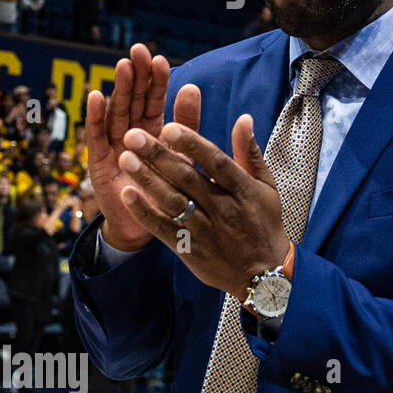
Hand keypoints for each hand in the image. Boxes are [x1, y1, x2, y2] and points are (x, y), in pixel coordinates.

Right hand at [85, 43, 199, 250]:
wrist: (156, 227)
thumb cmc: (172, 189)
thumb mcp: (183, 153)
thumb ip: (187, 122)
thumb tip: (193, 86)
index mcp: (154, 130)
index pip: (155, 100)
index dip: (156, 80)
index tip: (160, 58)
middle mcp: (132, 134)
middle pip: (133, 100)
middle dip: (135, 76)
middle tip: (138, 51)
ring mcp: (114, 146)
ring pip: (116, 113)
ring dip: (118, 89)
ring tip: (123, 67)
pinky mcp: (99, 162)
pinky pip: (97, 137)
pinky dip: (95, 116)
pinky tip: (96, 96)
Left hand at [116, 114, 288, 298]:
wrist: (264, 273)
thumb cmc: (265, 223)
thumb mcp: (267, 187)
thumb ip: (251, 153)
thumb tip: (244, 119)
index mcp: (244, 191)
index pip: (217, 163)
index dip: (193, 145)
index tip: (169, 127)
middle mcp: (224, 210)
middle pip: (188, 179)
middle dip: (158, 156)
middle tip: (133, 135)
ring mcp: (206, 231)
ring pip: (173, 202)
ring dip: (147, 180)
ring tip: (125, 158)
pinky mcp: (190, 250)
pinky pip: (163, 229)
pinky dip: (144, 213)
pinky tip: (127, 194)